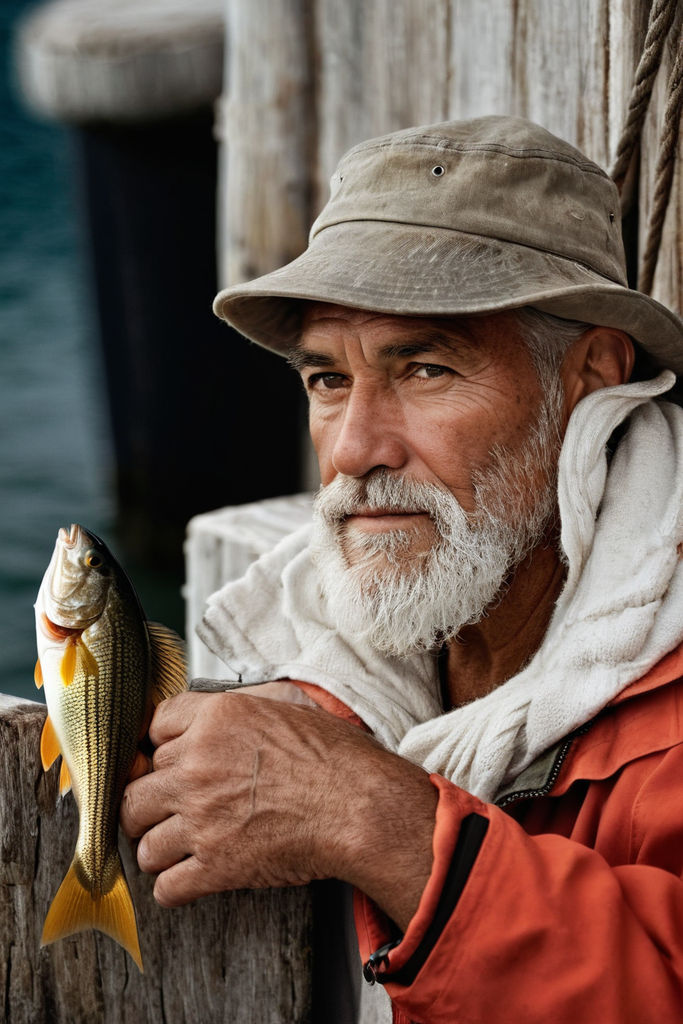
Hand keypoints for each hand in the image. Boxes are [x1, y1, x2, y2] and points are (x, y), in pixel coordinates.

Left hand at [120, 690, 437, 928]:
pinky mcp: (215, 866)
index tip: (163, 761)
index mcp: (217, 719)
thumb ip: (247, 700)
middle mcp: (197, 764)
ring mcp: (202, 818)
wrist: (360, 806)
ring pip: (143, 842)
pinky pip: (166, 886)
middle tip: (162, 811)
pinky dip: (174, 886)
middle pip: (135, 789)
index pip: (152, 728)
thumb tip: (225, 705)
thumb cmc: (337, 757)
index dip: (157, 747)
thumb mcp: (290, 703)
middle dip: (148, 803)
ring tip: (177, 848)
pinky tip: (190, 876)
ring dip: (158, 848)